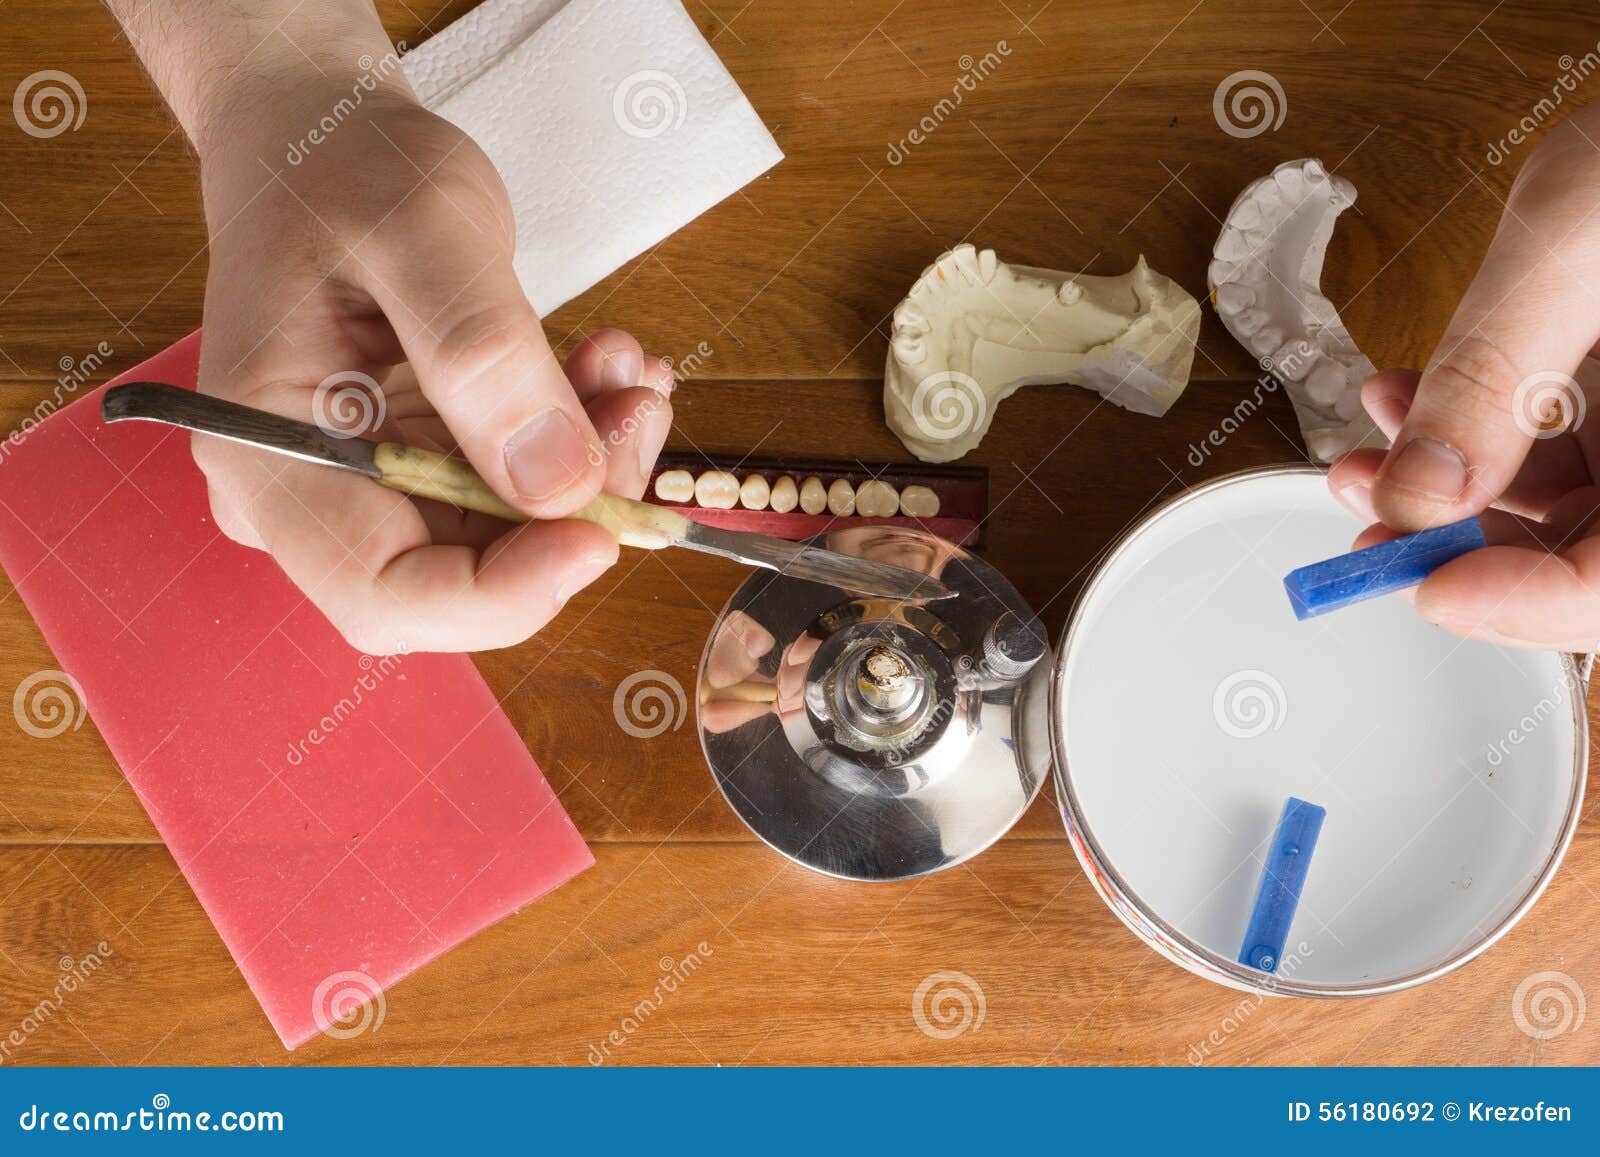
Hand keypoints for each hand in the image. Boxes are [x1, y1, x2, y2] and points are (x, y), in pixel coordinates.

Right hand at [110, 4, 673, 652]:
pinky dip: (579, 443)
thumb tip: (561, 486)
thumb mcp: (422, 231)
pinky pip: (518, 490)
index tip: (601, 534)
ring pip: (508, 539)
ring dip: (590, 470)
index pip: (383, 592)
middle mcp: (312, 495)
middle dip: (570, 515)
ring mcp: (371, 487)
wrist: (325, 142)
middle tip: (636, 413)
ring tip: (628, 372)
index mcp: (268, 455)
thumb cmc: (345, 169)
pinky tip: (609, 373)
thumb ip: (484, 356)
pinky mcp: (423, 466)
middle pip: (461, 576)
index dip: (500, 592)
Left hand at [1328, 103, 1599, 650]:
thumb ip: (1497, 370)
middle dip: (1459, 540)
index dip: (1513, 607)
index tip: (1415, 583)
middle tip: (1364, 517)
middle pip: (1588, 559)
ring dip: (1458, 486)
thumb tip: (1415, 494)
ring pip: (1574, 509)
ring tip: (1370, 446)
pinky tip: (1420, 400)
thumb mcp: (1586, 237)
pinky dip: (1493, 434)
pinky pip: (1580, 448)